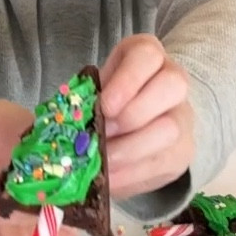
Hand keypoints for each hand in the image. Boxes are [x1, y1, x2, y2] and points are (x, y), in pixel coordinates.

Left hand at [99, 36, 193, 198]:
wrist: (135, 120)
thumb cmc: (106, 99)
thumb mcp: (94, 89)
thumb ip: (85, 98)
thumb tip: (52, 125)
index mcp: (146, 56)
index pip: (147, 55)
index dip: (128, 80)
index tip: (104, 105)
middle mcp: (173, 80)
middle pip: (171, 86)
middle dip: (132, 114)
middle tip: (102, 134)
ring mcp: (182, 115)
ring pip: (170, 129)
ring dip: (131, 149)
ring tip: (103, 162)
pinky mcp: (183, 150)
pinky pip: (164, 163)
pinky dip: (134, 174)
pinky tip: (111, 180)